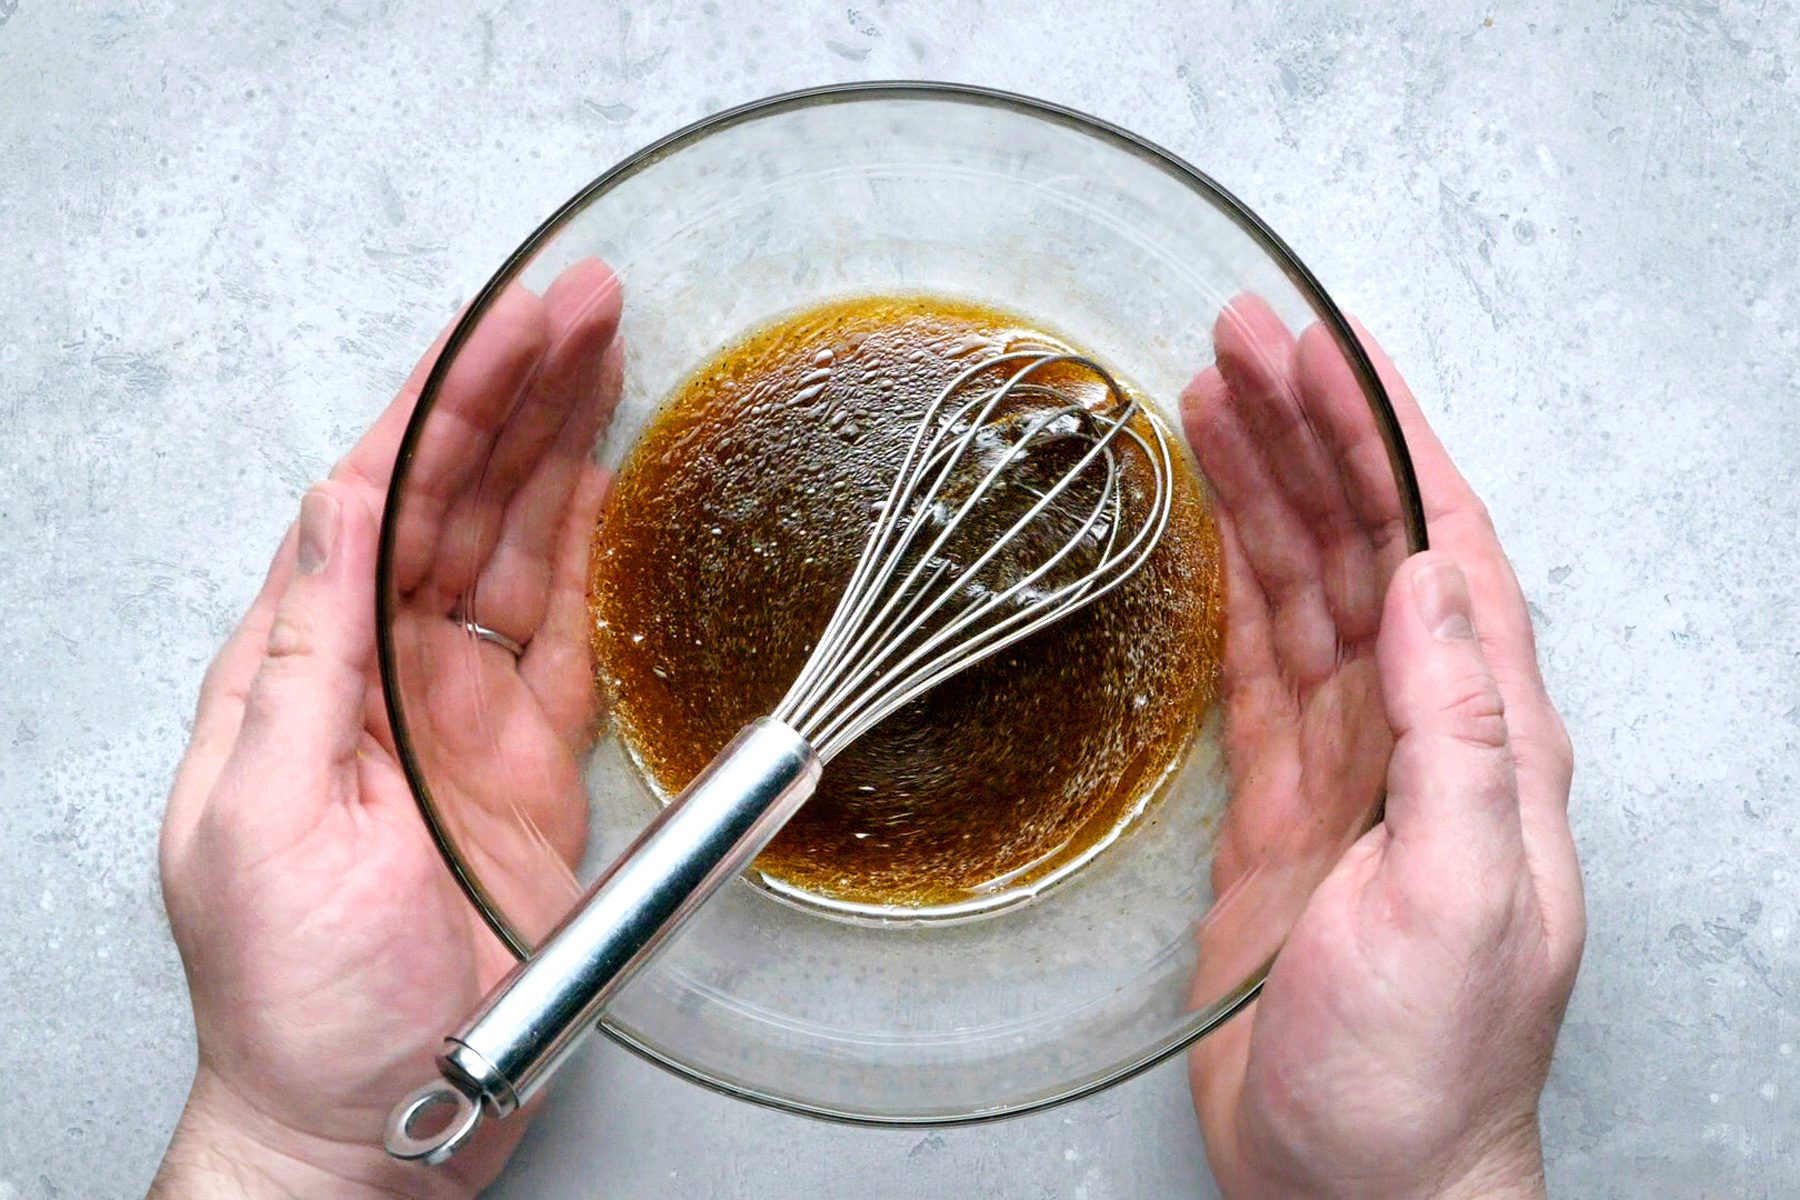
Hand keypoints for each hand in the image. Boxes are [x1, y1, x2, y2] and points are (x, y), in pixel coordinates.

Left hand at [151, 263, 622, 1197]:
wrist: (376, 1116)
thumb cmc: (297, 996)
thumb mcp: (263, 820)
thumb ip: (306, 660)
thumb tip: (334, 507)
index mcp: (304, 669)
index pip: (373, 494)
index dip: (443, 399)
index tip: (505, 322)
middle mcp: (383, 673)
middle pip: (454, 498)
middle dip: (515, 391)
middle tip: (583, 302)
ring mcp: (461, 714)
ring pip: (515, 547)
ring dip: (559, 447)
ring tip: (604, 354)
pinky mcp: (533, 763)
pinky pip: (567, 634)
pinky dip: (591, 554)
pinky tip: (606, 483)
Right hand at [1183, 300, 1583, 1198]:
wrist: (1360, 1182)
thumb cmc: (1421, 1068)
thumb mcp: (1459, 897)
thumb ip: (1459, 733)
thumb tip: (1432, 579)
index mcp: (1491, 737)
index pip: (1442, 542)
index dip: (1387, 434)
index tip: (1329, 348)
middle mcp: (1427, 732)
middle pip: (1367, 541)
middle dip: (1311, 431)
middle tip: (1242, 338)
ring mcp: (1354, 765)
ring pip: (1307, 588)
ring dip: (1265, 488)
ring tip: (1210, 397)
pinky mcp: (1288, 806)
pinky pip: (1261, 663)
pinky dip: (1235, 583)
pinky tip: (1212, 529)